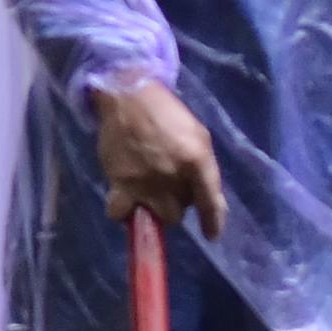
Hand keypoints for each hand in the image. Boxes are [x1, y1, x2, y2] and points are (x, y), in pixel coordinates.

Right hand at [96, 79, 225, 234]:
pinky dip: (124, 211)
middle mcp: (171, 175)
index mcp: (196, 159)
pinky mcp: (118, 182)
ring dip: (156, 208)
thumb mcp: (198, 135)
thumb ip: (204, 168)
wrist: (128, 96)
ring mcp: (143, 181)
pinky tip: (128, 199)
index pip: (210, 201)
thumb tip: (207, 201)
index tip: (211, 235)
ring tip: (152, 191)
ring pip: (155, 216)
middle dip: (178, 204)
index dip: (213, 222)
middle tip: (172, 187)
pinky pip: (120, 214)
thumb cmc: (167, 114)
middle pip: (179, 213)